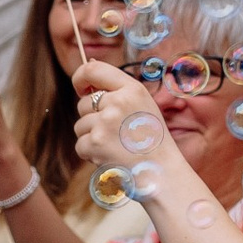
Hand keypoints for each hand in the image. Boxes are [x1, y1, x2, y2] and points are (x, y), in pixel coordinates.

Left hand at [70, 59, 175, 189]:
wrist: (162, 173)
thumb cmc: (152, 141)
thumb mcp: (142, 106)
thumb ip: (117, 91)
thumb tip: (86, 76)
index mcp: (132, 89)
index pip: (92, 69)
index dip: (80, 78)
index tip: (81, 89)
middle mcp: (118, 102)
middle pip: (83, 104)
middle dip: (92, 119)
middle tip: (115, 133)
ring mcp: (105, 122)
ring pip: (80, 126)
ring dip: (91, 138)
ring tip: (116, 146)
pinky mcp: (95, 143)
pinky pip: (80, 145)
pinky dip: (90, 155)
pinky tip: (110, 157)